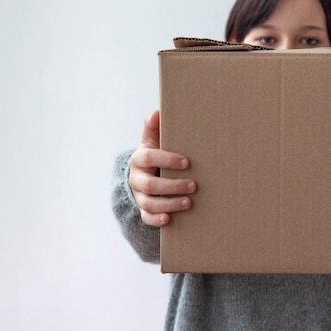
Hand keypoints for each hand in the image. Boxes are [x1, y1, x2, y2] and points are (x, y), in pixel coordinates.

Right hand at [129, 110, 196, 226]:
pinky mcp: (143, 209)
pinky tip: (170, 219)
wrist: (144, 175)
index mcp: (139, 159)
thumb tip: (157, 111)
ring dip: (169, 204)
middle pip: (150, 184)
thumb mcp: (152, 140)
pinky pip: (146, 217)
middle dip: (173, 186)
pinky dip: (157, 219)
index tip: (186, 162)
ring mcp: (139, 195)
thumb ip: (153, 127)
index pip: (149, 158)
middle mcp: (136, 178)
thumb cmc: (155, 155)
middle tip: (194, 185)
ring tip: (189, 202)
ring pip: (149, 203)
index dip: (166, 160)